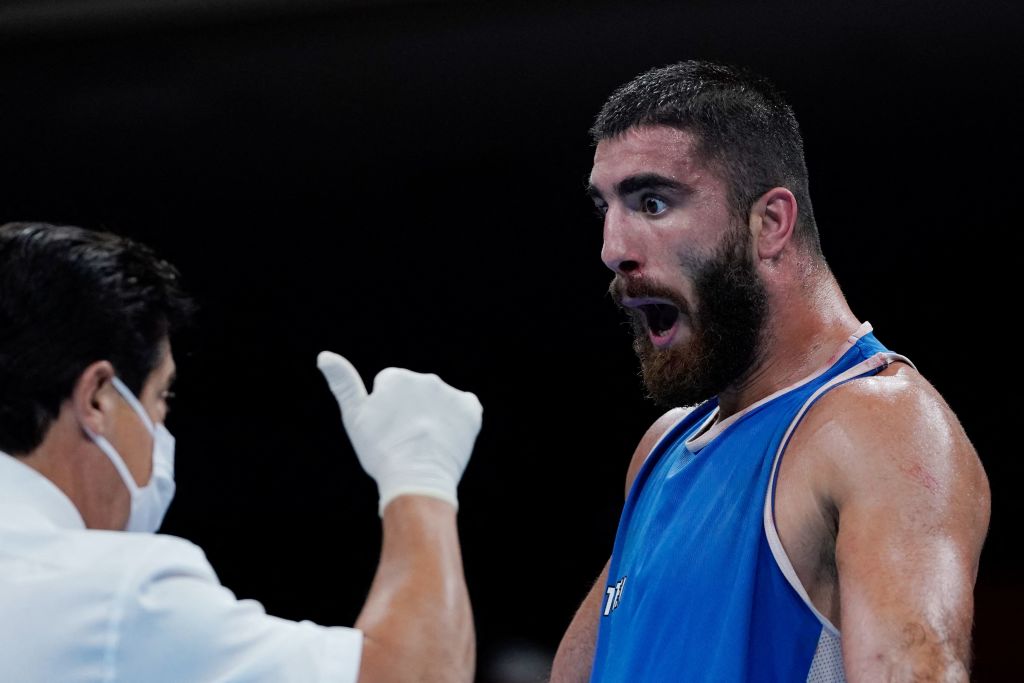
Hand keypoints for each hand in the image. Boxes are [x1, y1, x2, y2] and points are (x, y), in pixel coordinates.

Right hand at [317, 351, 481, 513]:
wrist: (416, 480)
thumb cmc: (381, 451)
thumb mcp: (354, 418)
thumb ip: (343, 383)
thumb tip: (324, 355)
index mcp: (396, 377)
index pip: (390, 387)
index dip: (385, 410)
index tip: (386, 429)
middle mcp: (426, 379)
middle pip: (416, 393)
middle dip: (410, 410)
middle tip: (405, 438)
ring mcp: (450, 394)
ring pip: (438, 402)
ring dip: (433, 415)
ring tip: (425, 442)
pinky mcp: (471, 410)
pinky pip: (466, 408)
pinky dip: (459, 420)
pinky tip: (447, 437)